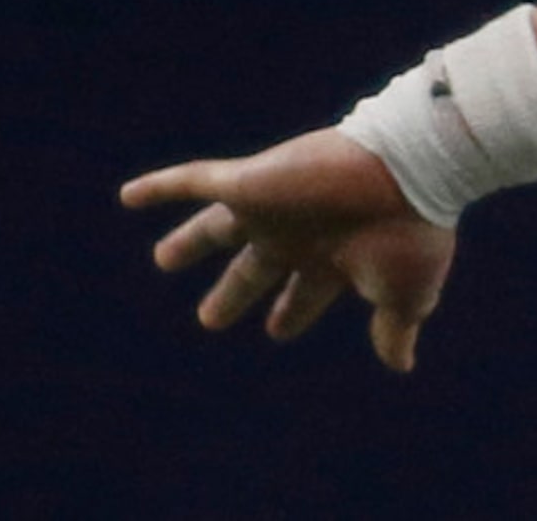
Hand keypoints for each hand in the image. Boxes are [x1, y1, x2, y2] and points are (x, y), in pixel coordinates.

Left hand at [120, 129, 456, 371]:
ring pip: (219, 227)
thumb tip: (400, 365)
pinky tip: (127, 197)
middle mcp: (298, 233)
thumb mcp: (407, 291)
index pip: (303, 294)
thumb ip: (394, 327)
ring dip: (191, 243)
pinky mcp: (251, 181)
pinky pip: (195, 180)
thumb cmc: (409, 233)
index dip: (290, 313)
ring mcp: (272, 207)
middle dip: (235, 292)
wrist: (407, 171)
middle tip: (210, 317)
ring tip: (163, 259)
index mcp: (333, 260)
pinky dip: (162, 186)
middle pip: (255, 267)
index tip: (276, 329)